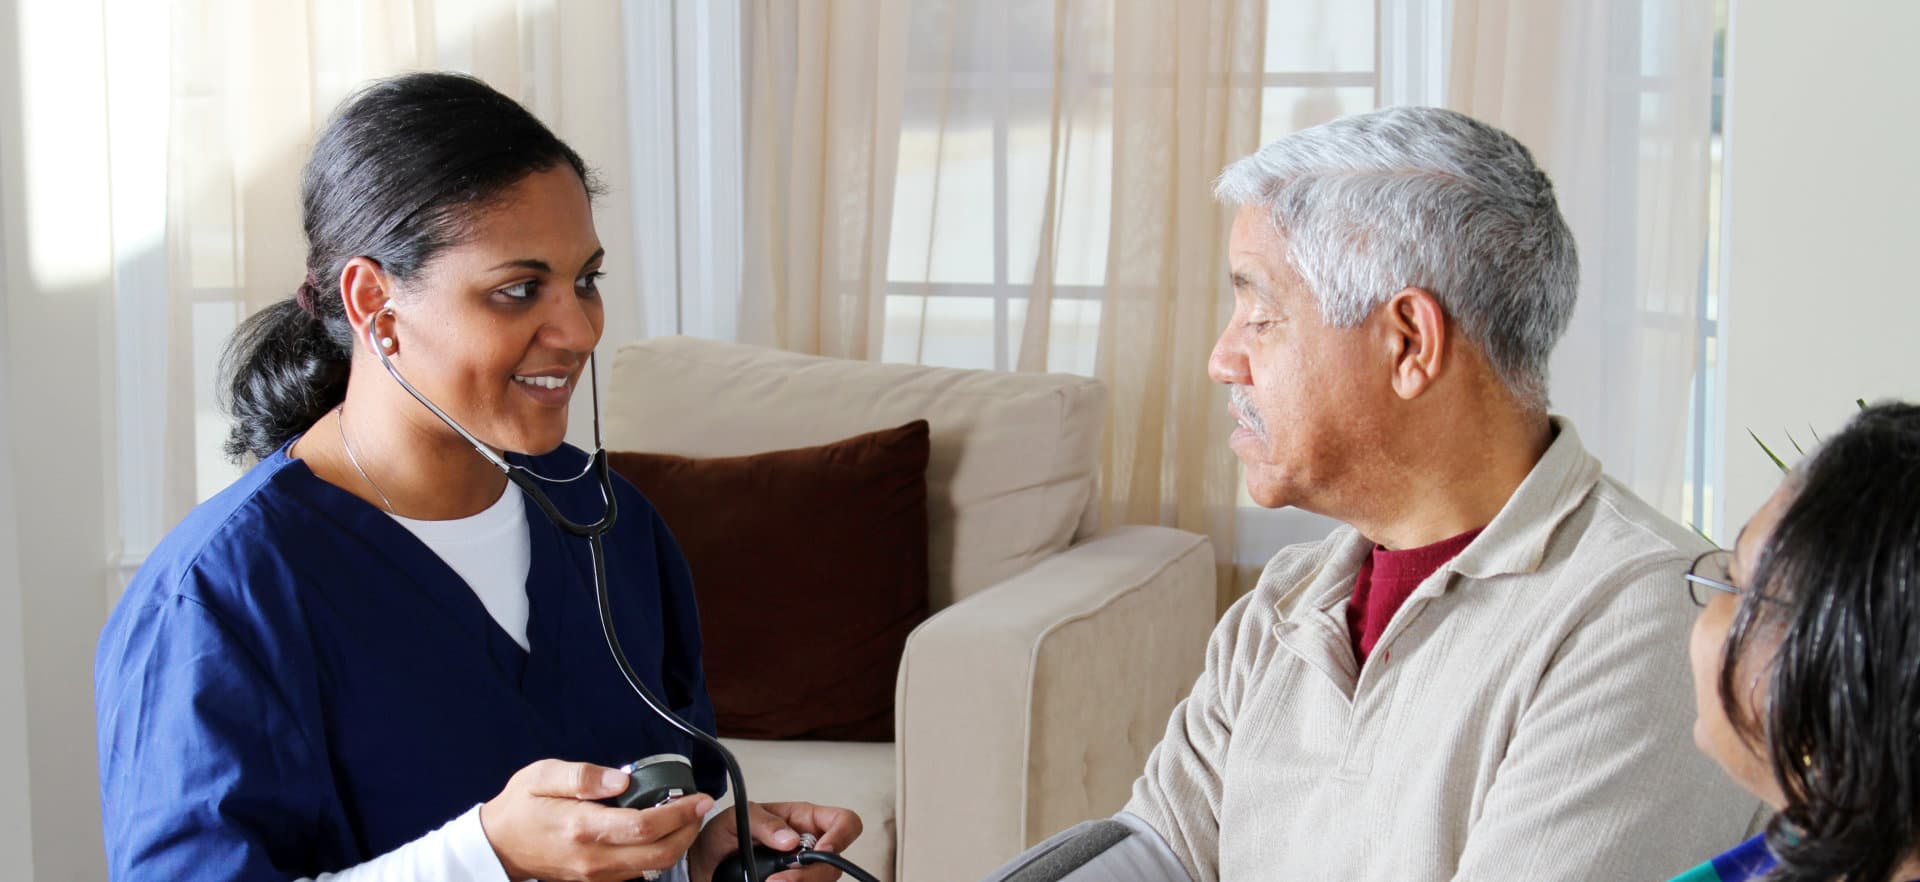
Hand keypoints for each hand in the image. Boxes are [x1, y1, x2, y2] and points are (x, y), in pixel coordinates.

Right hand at [479, 758, 715, 881]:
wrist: (498, 845)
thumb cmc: (520, 807)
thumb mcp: (542, 776)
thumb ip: (583, 776)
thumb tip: (621, 780)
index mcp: (583, 827)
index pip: (645, 826)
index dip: (679, 813)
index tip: (698, 797)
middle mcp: (594, 857)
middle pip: (659, 854)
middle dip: (688, 830)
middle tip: (698, 807)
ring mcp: (596, 873)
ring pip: (654, 867)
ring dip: (677, 843)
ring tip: (685, 816)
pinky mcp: (597, 880)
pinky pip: (638, 872)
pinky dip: (659, 853)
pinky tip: (662, 832)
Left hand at [689, 801, 863, 881]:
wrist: (705, 861)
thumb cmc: (725, 833)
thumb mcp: (739, 817)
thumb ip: (765, 824)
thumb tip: (791, 839)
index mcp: (804, 820)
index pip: (844, 822)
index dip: (841, 836)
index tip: (821, 852)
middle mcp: (809, 846)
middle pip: (835, 863)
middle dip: (811, 874)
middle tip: (781, 879)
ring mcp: (801, 870)